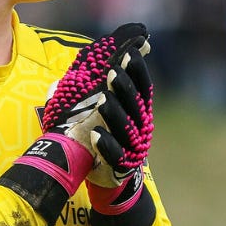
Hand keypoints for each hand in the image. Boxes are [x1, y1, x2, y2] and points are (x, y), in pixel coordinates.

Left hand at [87, 41, 154, 214]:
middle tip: (112, 71)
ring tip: (102, 100)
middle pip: (134, 104)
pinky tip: (95, 134)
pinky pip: (115, 155)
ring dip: (114, 113)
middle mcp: (140, 126)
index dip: (137, 70)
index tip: (129, 52)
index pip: (141, 86)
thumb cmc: (102, 131)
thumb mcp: (102, 107)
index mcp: (137, 109)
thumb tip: (84, 58)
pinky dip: (106, 144)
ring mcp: (133, 146)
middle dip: (124, 87)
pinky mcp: (121, 166)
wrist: (106, 173)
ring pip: (125, 128)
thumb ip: (94, 85)